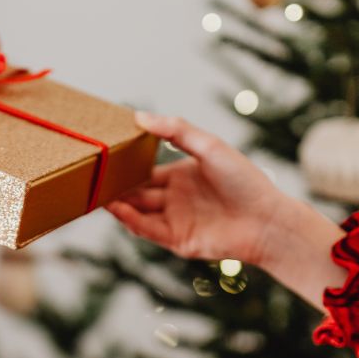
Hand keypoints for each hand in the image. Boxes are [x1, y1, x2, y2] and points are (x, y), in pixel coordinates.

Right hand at [109, 112, 349, 311]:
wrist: (267, 220)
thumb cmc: (245, 181)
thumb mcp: (210, 146)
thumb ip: (176, 130)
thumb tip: (140, 116)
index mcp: (182, 175)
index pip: (145, 171)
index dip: (125, 166)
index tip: (104, 156)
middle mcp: (176, 199)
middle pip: (137, 192)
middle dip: (115, 187)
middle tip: (91, 177)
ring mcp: (176, 221)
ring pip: (138, 212)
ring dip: (118, 204)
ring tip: (96, 193)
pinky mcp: (178, 241)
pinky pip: (148, 230)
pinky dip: (131, 221)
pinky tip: (117, 208)